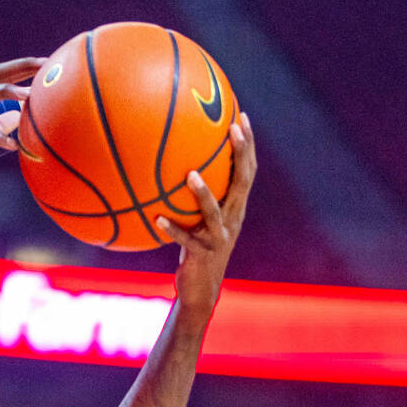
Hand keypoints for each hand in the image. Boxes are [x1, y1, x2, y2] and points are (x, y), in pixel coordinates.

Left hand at [157, 112, 257, 314]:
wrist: (200, 289)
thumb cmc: (194, 249)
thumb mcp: (197, 219)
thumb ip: (193, 196)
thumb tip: (174, 164)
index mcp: (234, 208)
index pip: (247, 171)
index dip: (248, 145)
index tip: (242, 117)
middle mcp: (232, 220)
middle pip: (242, 183)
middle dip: (240, 154)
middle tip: (232, 129)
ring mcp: (219, 238)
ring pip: (214, 213)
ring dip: (203, 194)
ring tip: (190, 175)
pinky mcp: (202, 255)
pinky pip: (185, 240)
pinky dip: (173, 230)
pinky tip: (158, 219)